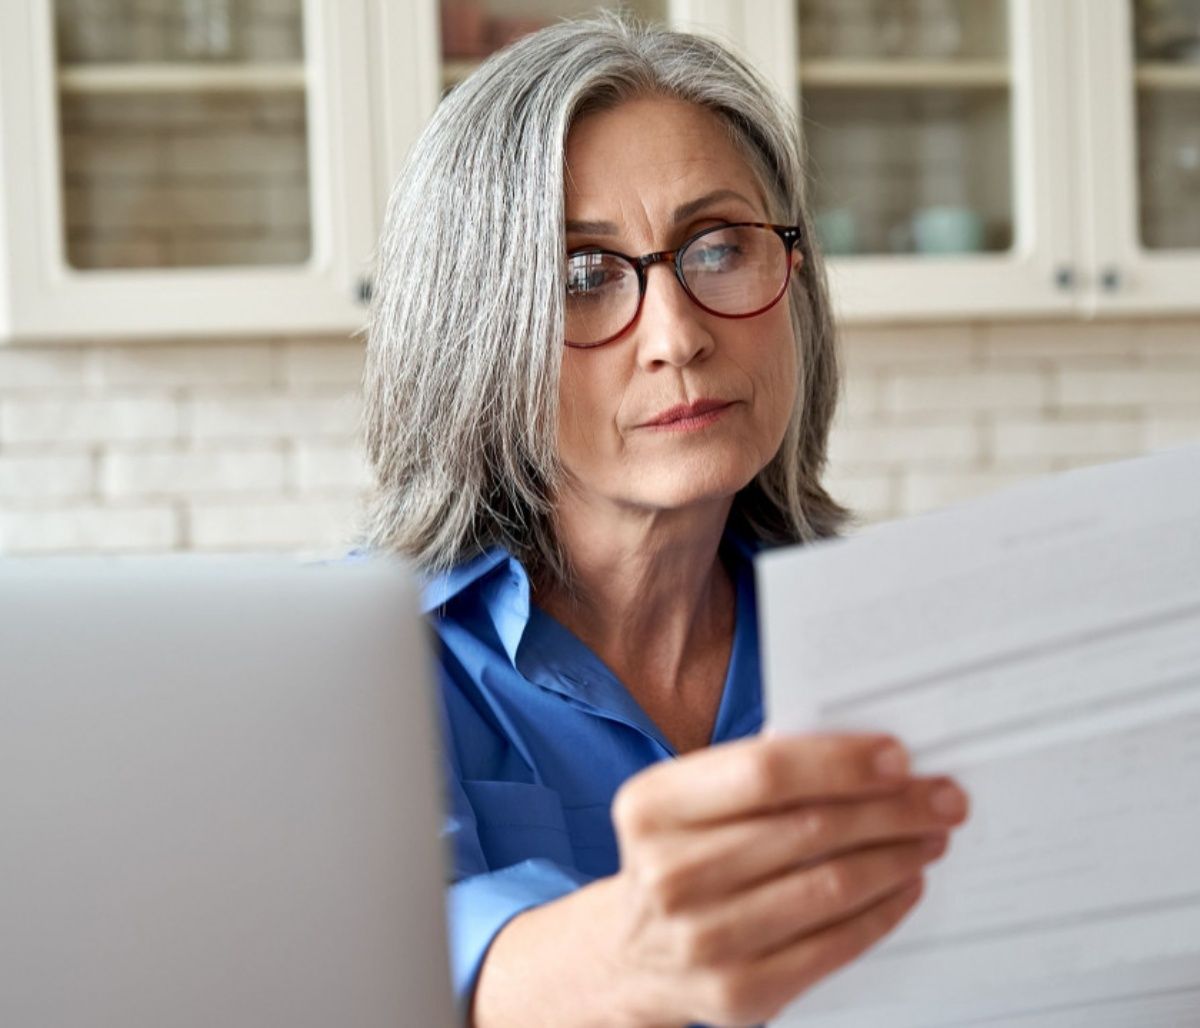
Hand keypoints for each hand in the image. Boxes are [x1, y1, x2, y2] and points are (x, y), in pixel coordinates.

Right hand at [604, 732, 968, 1025]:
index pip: (763, 772)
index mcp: (652, 807)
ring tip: (928, 836)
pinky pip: (835, 944)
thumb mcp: (687, 801)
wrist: (632, 954)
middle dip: (891, 809)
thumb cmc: (676, 858)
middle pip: (807, 828)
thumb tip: (860, 754)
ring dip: (896, 856)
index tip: (895, 758)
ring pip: (829, 886)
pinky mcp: (740, 991)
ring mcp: (702, 938)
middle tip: (939, 797)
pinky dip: (883, 910)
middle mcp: (669, 873)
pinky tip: (903, 884)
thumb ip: (753, 771)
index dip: (839, 763)